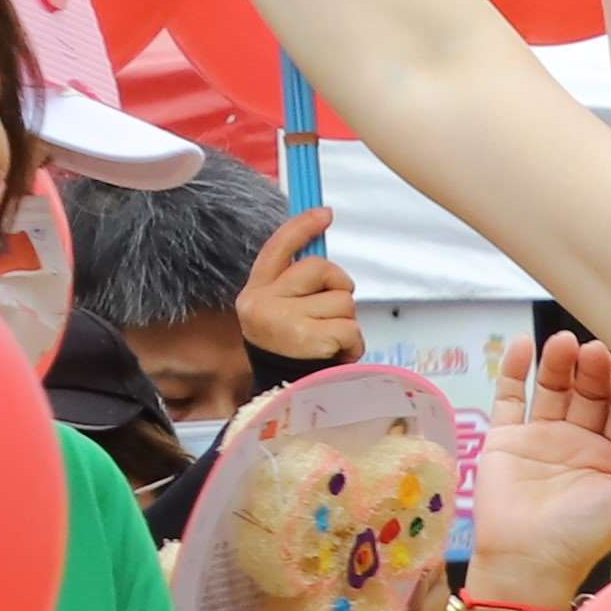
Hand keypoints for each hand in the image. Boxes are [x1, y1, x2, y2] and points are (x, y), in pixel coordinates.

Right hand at [230, 207, 357, 367]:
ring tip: (332, 343)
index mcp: (256, 290)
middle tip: (335, 314)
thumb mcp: (285, 314)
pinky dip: (354, 344)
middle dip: (339, 288)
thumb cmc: (293, 353)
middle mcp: (263, 300)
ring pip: (342, 301)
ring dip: (348, 322)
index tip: (326, 213)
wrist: (284, 397)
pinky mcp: (305, 338)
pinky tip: (339, 355)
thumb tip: (326, 258)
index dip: (303, 227)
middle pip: (320, 269)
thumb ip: (299, 287)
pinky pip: (349, 328)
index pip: (278, 247)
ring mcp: (282, 319)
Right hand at [467, 332, 610, 605]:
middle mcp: (581, 443)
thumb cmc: (584, 533)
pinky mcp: (506, 437)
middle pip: (589, 392)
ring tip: (564, 343)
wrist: (527, 559)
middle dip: (594, 371)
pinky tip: (525, 345)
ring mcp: (542, 438)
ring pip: (553, 388)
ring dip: (559, 363)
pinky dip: (515, 370)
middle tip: (595, 352)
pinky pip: (510, 396)